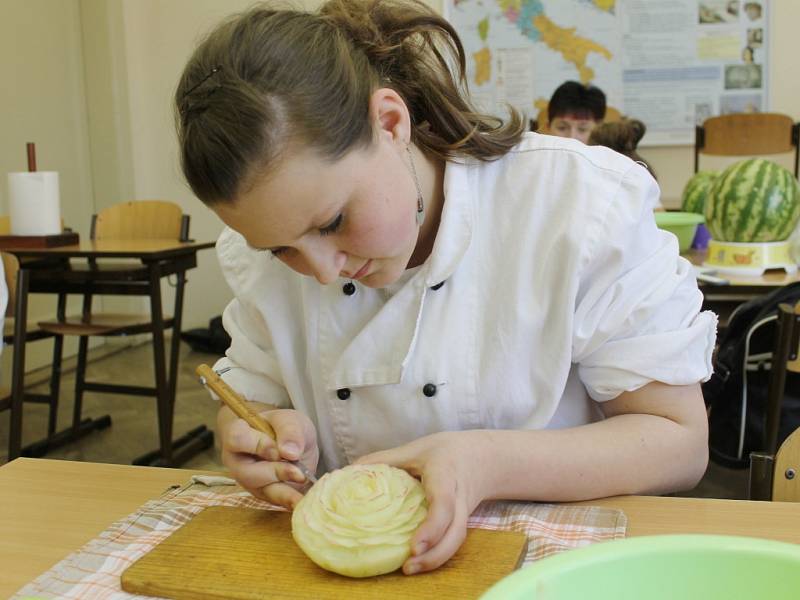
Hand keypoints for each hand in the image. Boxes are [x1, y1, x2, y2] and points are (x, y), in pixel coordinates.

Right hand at [218, 406, 318, 508]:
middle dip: (276, 473)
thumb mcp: (291, 420)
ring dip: (284, 495)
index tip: (280, 449)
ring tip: (302, 498)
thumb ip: (290, 431)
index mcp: (237, 434)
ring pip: (262, 491)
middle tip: (299, 473)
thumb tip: (290, 453)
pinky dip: (290, 501)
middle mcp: (238, 461)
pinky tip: (304, 502)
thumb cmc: (283, 427)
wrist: (290, 442)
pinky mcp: (264, 494)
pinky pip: (275, 501)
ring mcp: (249, 481)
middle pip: (248, 473)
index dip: (260, 445)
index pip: (238, 439)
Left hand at [354, 431, 490, 574]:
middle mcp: (458, 498)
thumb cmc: (445, 451)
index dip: (431, 528)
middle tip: (408, 566)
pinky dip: (438, 554)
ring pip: (457, 541)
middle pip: (456, 532)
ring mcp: (463, 512)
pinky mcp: (461, 521)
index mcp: (445, 476)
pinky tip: (419, 561)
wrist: (483, 456)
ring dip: (436, 560)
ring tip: (409, 569)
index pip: (443, 504)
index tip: (413, 546)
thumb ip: (385, 459)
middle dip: (435, 554)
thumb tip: (351, 470)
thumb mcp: (415, 448)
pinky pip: (453, 541)